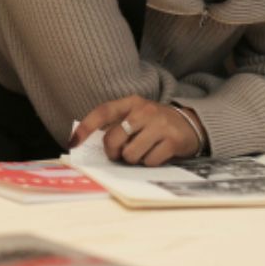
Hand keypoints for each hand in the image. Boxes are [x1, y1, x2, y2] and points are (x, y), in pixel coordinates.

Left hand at [71, 95, 200, 165]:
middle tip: (121, 153)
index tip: (73, 142)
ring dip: (134, 159)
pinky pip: (149, 162)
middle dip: (114, 152)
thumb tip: (90, 143)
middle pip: (113, 139)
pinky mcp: (172, 140)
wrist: (191, 124)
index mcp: (131, 102)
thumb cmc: (156, 123)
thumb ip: (116, 125)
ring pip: (130, 154)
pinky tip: (158, 153)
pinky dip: (150, 163)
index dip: (86, 127)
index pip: (103, 112)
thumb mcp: (136, 116)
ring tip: (143, 151)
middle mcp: (144, 110)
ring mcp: (160, 124)